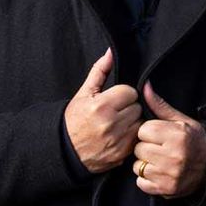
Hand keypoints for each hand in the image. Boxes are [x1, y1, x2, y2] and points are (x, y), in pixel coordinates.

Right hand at [64, 49, 141, 173]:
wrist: (65, 151)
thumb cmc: (74, 120)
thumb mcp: (84, 93)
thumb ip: (100, 71)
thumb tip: (111, 52)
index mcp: (101, 106)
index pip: (130, 92)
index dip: (122, 94)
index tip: (113, 100)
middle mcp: (110, 124)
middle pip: (137, 107)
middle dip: (128, 108)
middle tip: (114, 112)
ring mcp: (117, 141)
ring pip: (140, 122)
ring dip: (132, 122)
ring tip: (116, 124)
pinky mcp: (122, 153)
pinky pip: (137, 138)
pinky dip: (131, 136)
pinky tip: (118, 135)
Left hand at [132, 82, 205, 198]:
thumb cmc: (195, 140)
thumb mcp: (181, 120)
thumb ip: (160, 105)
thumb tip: (145, 87)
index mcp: (177, 135)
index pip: (143, 130)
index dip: (149, 132)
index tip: (159, 135)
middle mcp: (173, 156)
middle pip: (139, 149)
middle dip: (146, 148)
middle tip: (160, 148)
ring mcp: (169, 175)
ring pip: (138, 167)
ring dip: (145, 164)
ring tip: (160, 160)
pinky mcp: (165, 190)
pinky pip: (141, 183)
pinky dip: (147, 179)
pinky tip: (160, 172)